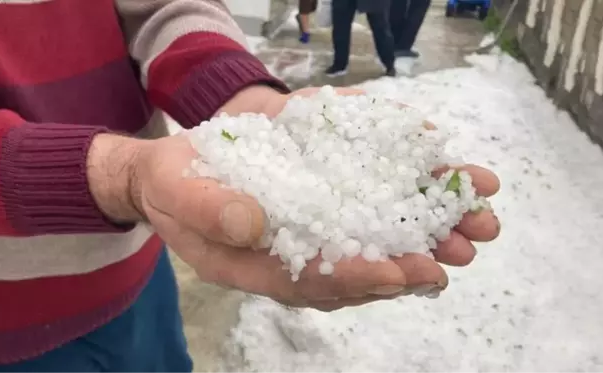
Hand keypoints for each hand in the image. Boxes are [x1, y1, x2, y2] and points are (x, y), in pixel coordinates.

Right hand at [134, 86, 500, 311]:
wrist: (174, 172)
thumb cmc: (173, 186)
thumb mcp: (177, 192)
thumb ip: (208, 210)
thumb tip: (253, 222)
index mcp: (259, 265)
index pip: (315, 281)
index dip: (358, 278)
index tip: (402, 273)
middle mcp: (294, 252)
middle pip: (359, 266)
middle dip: (413, 261)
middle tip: (461, 252)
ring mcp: (311, 228)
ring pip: (372, 239)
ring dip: (423, 231)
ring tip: (472, 222)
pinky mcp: (320, 201)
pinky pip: (365, 208)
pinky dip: (402, 196)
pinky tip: (437, 183)